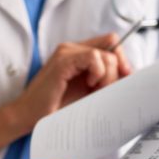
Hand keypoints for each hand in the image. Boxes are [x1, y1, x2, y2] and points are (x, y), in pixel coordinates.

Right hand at [10, 33, 131, 132]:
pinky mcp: (63, 61)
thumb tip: (130, 75)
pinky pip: (93, 57)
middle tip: (104, 89)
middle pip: (112, 46)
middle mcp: (72, 48)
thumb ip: (104, 79)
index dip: (122, 59)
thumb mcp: (88, 91)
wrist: (28, 116)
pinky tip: (89, 84)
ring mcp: (66, 52)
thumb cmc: (55, 107)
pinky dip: (98, 72)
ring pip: (105, 53)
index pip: (111, 42)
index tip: (124, 77)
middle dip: (117, 70)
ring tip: (94, 90)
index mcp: (78, 53)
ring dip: (108, 75)